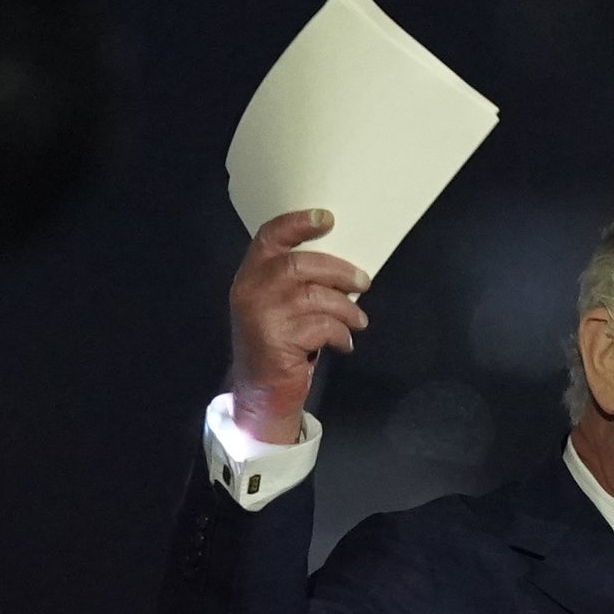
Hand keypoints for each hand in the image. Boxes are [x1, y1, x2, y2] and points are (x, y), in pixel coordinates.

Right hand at [228, 209, 371, 443]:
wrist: (261, 394)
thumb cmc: (279, 346)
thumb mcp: (280, 308)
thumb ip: (298, 284)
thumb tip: (342, 268)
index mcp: (250, 277)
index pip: (269, 238)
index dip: (297, 224)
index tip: (327, 219)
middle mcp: (250, 291)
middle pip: (300, 264)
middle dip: (339, 271)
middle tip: (363, 282)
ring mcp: (261, 316)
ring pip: (316, 296)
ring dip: (346, 309)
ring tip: (358, 322)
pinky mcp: (276, 341)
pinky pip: (322, 326)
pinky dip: (341, 334)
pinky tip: (344, 344)